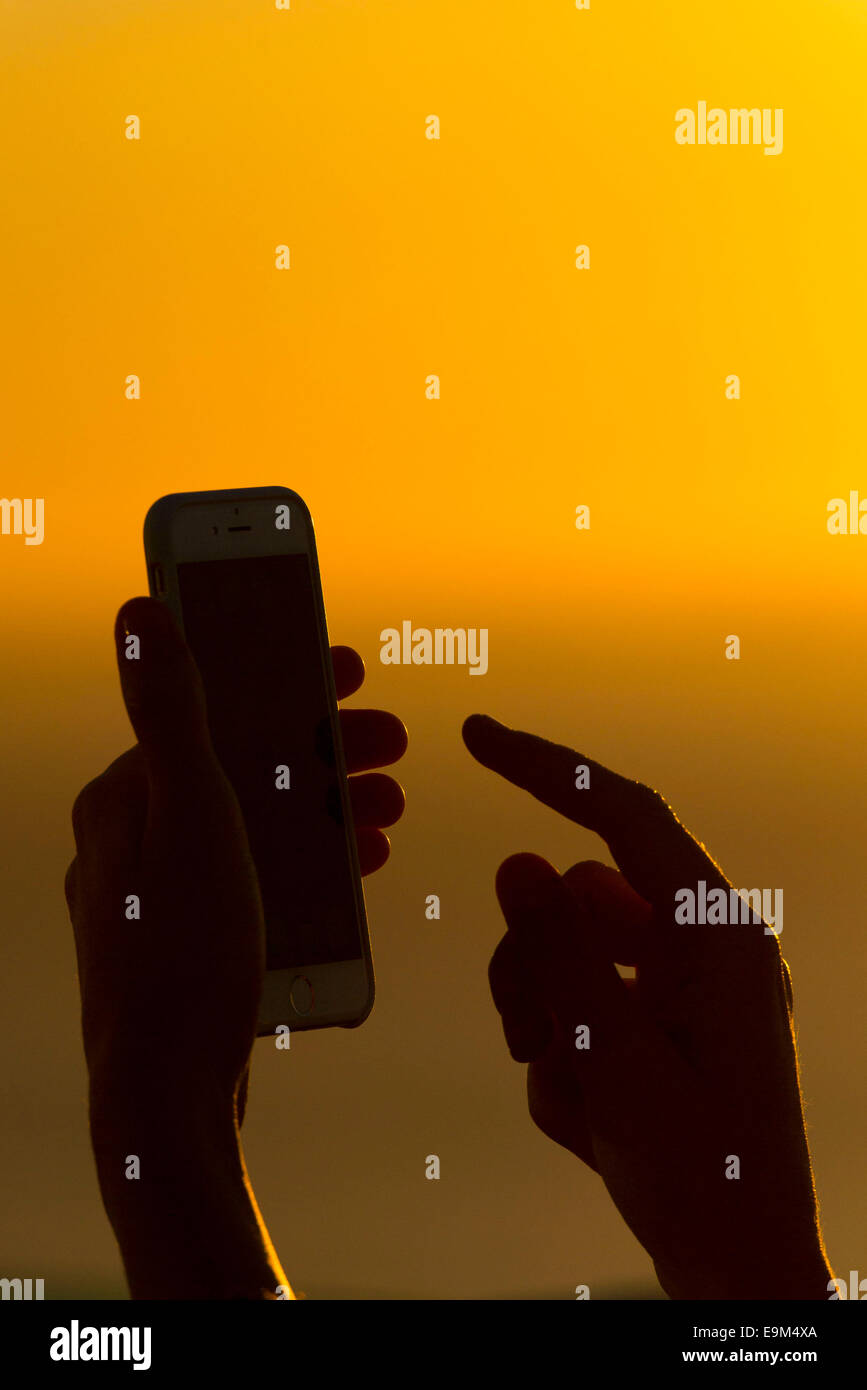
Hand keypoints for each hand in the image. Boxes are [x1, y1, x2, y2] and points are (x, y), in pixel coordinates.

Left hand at [66, 597, 406, 1125]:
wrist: (168, 1095)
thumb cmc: (182, 950)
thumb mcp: (192, 813)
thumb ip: (173, 712)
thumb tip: (139, 611)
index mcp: (124, 799)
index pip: (211, 710)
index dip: (285, 681)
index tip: (348, 668)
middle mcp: (132, 842)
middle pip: (243, 768)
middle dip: (323, 748)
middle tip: (392, 742)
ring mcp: (161, 895)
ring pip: (258, 824)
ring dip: (326, 804)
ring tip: (387, 805)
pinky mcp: (190, 942)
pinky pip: (259, 876)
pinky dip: (308, 860)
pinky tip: (355, 864)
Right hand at [463, 714, 832, 1298]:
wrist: (740, 1270)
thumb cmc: (704, 1177)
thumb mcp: (616, 1065)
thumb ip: (561, 958)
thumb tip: (517, 862)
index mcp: (714, 934)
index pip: (622, 811)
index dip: (546, 767)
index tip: (475, 736)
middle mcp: (702, 947)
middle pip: (577, 900)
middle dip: (532, 966)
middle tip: (525, 1040)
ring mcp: (684, 990)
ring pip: (569, 956)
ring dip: (544, 1023)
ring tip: (563, 1095)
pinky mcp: (663, 1029)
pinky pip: (582, 1008)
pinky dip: (565, 1060)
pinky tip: (588, 1126)